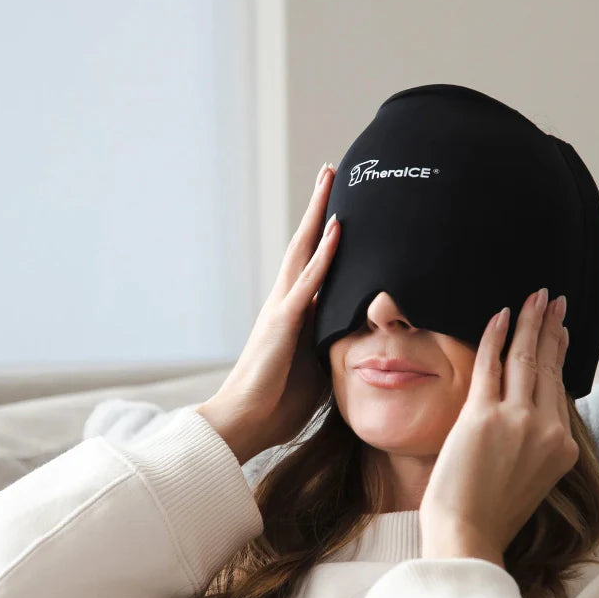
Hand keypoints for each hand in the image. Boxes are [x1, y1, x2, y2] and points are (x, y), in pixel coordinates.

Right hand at [199, 162, 339, 460]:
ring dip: (318, 215)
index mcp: (294, 316)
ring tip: (330, 180)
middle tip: (330, 173)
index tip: (341, 210)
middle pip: (304, 246)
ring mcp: (282, 310)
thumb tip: (353, 339)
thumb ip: (328, 347)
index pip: (313, 267)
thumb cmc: (278, 404)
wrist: (246, 424)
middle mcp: (285, 303)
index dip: (326, 237)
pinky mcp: (282, 325)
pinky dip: (323, 256)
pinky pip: (307, 284)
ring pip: (302, 252)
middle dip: (318, 209)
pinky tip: (337, 230)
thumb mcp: (314, 370)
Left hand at [419, 288, 577, 565]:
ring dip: (530, 322)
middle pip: (548, 367)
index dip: (559, 354)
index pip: (560, 388)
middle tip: (553, 300)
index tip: (560, 331)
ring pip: (526, 359)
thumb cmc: (489, 515)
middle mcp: (546, 429)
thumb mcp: (529, 479)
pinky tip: (501, 316)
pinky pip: (490, 365)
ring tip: (535, 298)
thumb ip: (533, 443)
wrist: (467, 537)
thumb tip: (525, 412)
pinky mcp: (482, 416)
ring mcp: (516, 420)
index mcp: (561, 447)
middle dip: (550, 328)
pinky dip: (495, 337)